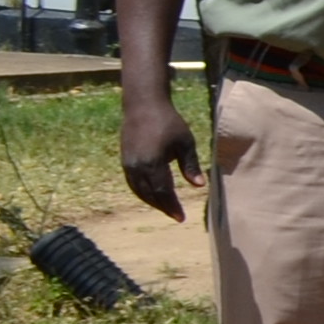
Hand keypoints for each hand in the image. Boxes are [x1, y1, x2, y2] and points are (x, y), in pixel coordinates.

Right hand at [118, 92, 197, 220]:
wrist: (143, 106)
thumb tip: (199, 186)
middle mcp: (137, 167)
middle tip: (176, 215)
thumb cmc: (169, 122)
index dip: (172, 206)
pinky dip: (143, 192)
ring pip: (139, 190)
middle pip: (150, 194)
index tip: (181, 217)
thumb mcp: (185, 143)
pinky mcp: (125, 160)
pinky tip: (153, 194)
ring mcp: (128, 164)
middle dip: (163, 206)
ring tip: (166, 207)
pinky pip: (133, 183)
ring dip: (152, 201)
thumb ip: (190, 165)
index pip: (162, 192)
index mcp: (152, 163)